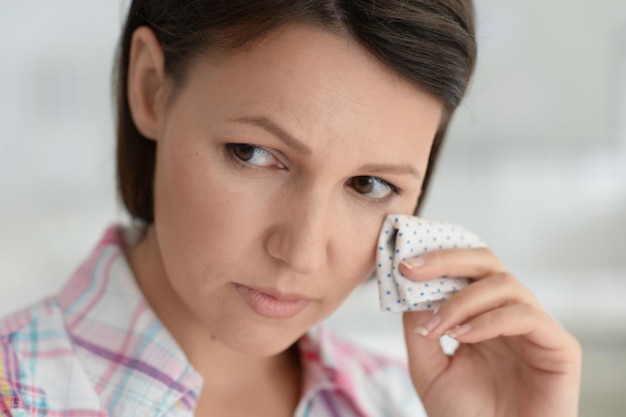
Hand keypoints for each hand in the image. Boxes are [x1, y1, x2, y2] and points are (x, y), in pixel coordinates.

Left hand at [400, 248, 580, 416]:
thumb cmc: (464, 415)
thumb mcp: (428, 367)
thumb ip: (419, 328)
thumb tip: (410, 289)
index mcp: (481, 314)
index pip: (464, 269)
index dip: (435, 260)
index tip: (402, 265)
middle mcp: (508, 314)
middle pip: (486, 262)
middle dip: (447, 260)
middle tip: (413, 270)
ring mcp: (535, 328)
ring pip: (505, 284)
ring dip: (463, 300)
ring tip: (439, 327)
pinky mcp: (560, 347)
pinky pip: (526, 315)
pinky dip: (491, 320)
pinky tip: (465, 336)